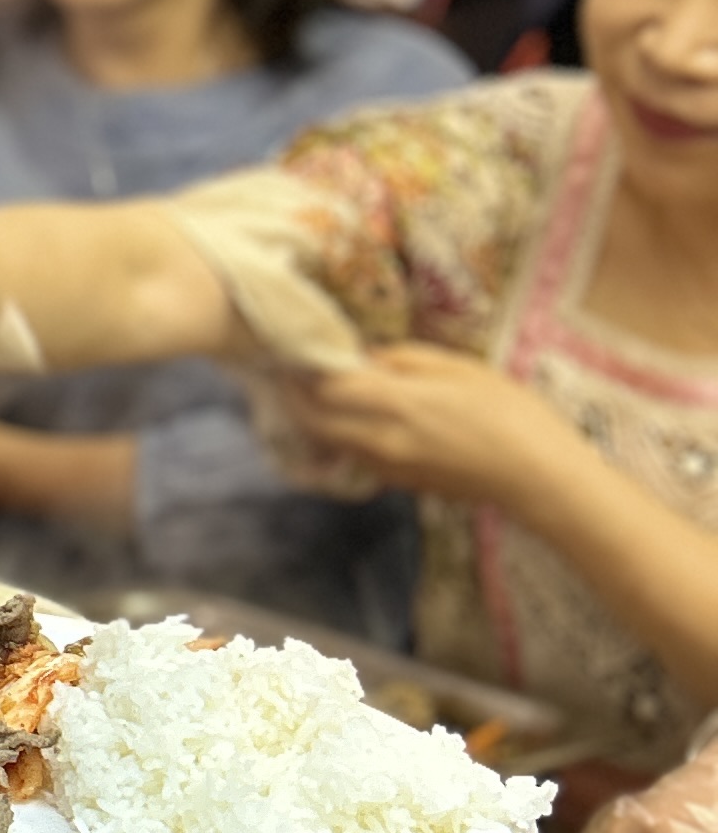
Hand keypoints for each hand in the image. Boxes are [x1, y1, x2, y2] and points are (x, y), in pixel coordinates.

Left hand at [281, 343, 557, 505]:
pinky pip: (356, 456)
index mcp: (397, 404)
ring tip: (315, 390)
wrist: (539, 477)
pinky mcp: (401, 483)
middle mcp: (382, 440)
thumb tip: (366, 357)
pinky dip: (341, 436)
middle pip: (312, 420)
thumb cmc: (511, 413)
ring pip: (330, 441)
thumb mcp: (461, 368)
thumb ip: (405, 360)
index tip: (297, 349)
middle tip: (294, 370)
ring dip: (314, 417)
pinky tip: (352, 417)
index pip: (325, 387)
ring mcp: (389, 467)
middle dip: (295, 395)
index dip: (304, 368)